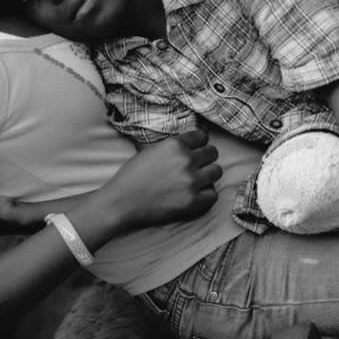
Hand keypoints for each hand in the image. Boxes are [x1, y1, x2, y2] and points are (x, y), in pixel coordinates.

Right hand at [103, 129, 222, 229]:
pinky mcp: (193, 201)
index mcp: (175, 144)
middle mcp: (186, 160)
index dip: (200, 142)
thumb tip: (191, 143)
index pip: (202, 136)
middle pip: (212, 153)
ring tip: (198, 179)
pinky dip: (206, 194)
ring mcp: (191, 181)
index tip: (198, 148)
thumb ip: (173, 146)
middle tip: (197, 165)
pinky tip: (195, 194)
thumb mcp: (151, 150)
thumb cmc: (132, 176)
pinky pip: (213, 194)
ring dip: (208, 175)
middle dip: (206, 158)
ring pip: (216, 172)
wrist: (121, 202)